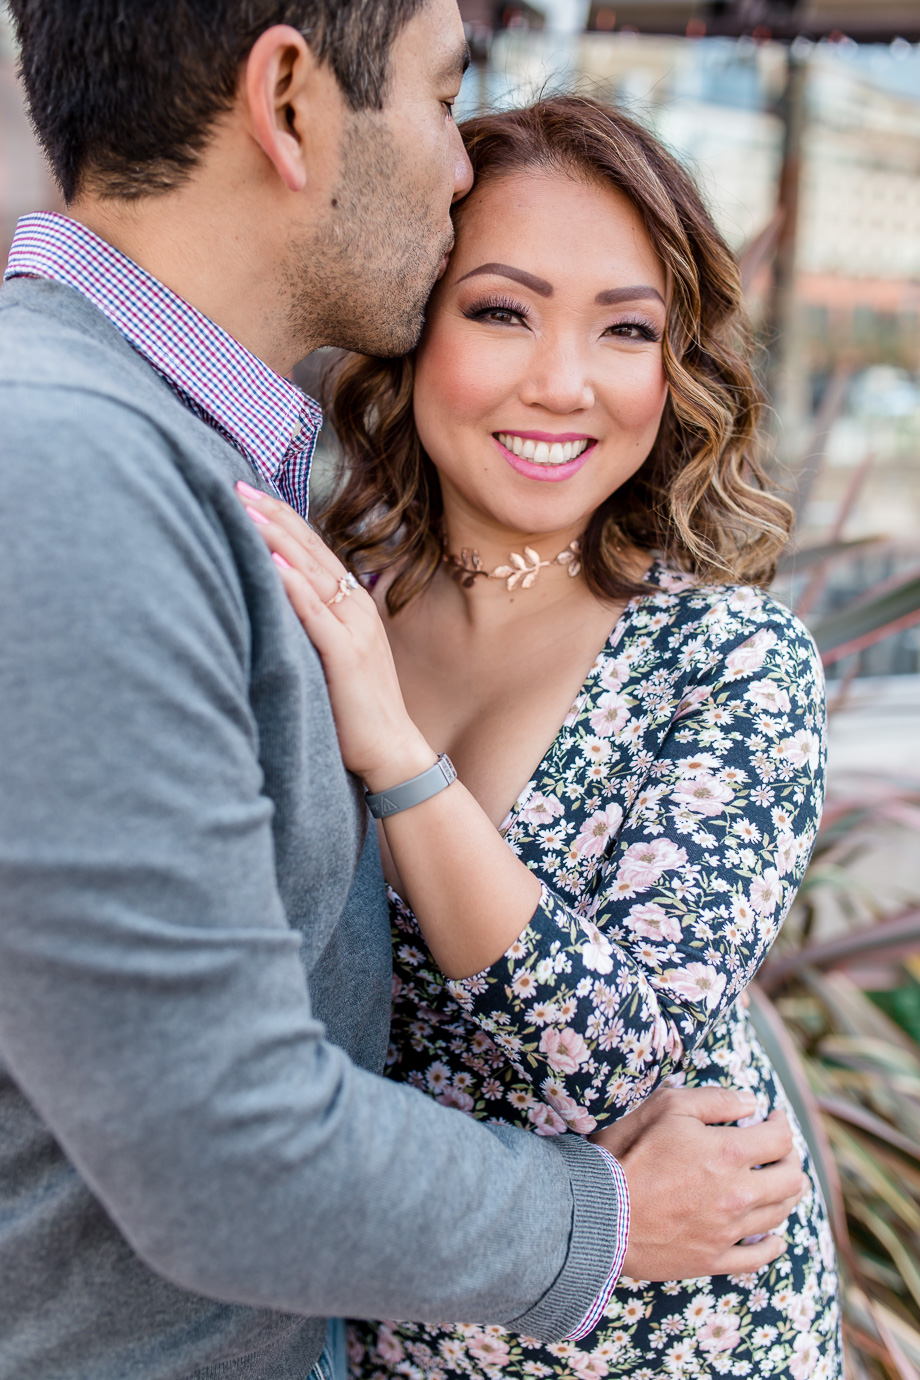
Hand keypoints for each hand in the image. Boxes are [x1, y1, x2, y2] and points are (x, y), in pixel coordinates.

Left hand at [235, 484, 433, 786]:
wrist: (391, 752)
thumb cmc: (355, 711)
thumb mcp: (332, 658)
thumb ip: (312, 627)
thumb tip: (275, 604)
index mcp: (353, 606)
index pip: (314, 551)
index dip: (283, 519)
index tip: (250, 493)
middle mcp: (356, 608)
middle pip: (310, 549)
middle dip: (273, 514)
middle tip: (236, 484)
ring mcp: (354, 629)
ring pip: (311, 571)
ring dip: (276, 536)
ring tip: (244, 509)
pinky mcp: (346, 654)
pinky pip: (315, 611)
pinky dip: (292, 583)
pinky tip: (270, 560)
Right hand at [591, 1086, 803, 1279]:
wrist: (599, 1211)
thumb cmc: (628, 1152)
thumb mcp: (666, 1107)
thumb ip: (714, 1100)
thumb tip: (750, 1102)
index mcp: (730, 1153)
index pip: (779, 1138)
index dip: (781, 1122)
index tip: (773, 1116)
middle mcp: (738, 1195)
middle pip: (790, 1179)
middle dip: (791, 1158)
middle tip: (781, 1150)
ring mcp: (728, 1231)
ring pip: (778, 1215)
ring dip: (787, 1195)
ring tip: (780, 1183)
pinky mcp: (713, 1259)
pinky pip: (757, 1257)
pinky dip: (772, 1246)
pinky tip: (775, 1239)